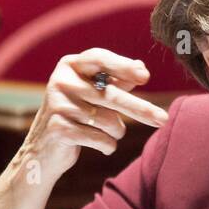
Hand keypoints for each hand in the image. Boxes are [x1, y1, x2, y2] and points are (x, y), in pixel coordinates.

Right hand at [0, 48, 170, 208]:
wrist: (45, 150)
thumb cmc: (77, 116)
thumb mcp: (94, 94)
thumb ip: (116, 81)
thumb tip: (142, 68)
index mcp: (69, 66)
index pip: (100, 59)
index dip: (123, 66)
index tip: (145, 77)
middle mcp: (60, 81)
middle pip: (109, 94)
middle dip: (140, 109)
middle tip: (163, 120)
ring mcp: (57, 105)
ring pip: (108, 120)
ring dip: (117, 132)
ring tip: (109, 133)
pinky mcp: (58, 129)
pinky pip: (100, 138)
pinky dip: (108, 145)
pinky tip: (101, 145)